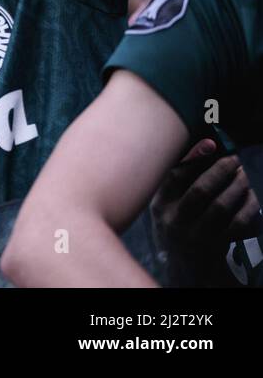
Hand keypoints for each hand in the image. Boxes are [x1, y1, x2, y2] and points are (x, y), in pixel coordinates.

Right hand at [151, 139, 260, 256]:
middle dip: (220, 171)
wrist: (184, 267)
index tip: (211, 144)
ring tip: (243, 175)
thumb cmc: (177, 224)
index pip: (174, 176)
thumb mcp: (167, 205)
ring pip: (221, 207)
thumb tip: (206, 148)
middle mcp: (174, 220)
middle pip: (200, 191)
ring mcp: (195, 236)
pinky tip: (251, 197)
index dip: (194, 157)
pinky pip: (237, 224)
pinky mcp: (215, 247)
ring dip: (237, 187)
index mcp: (159, 205)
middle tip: (234, 160)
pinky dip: (248, 208)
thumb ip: (180, 181)